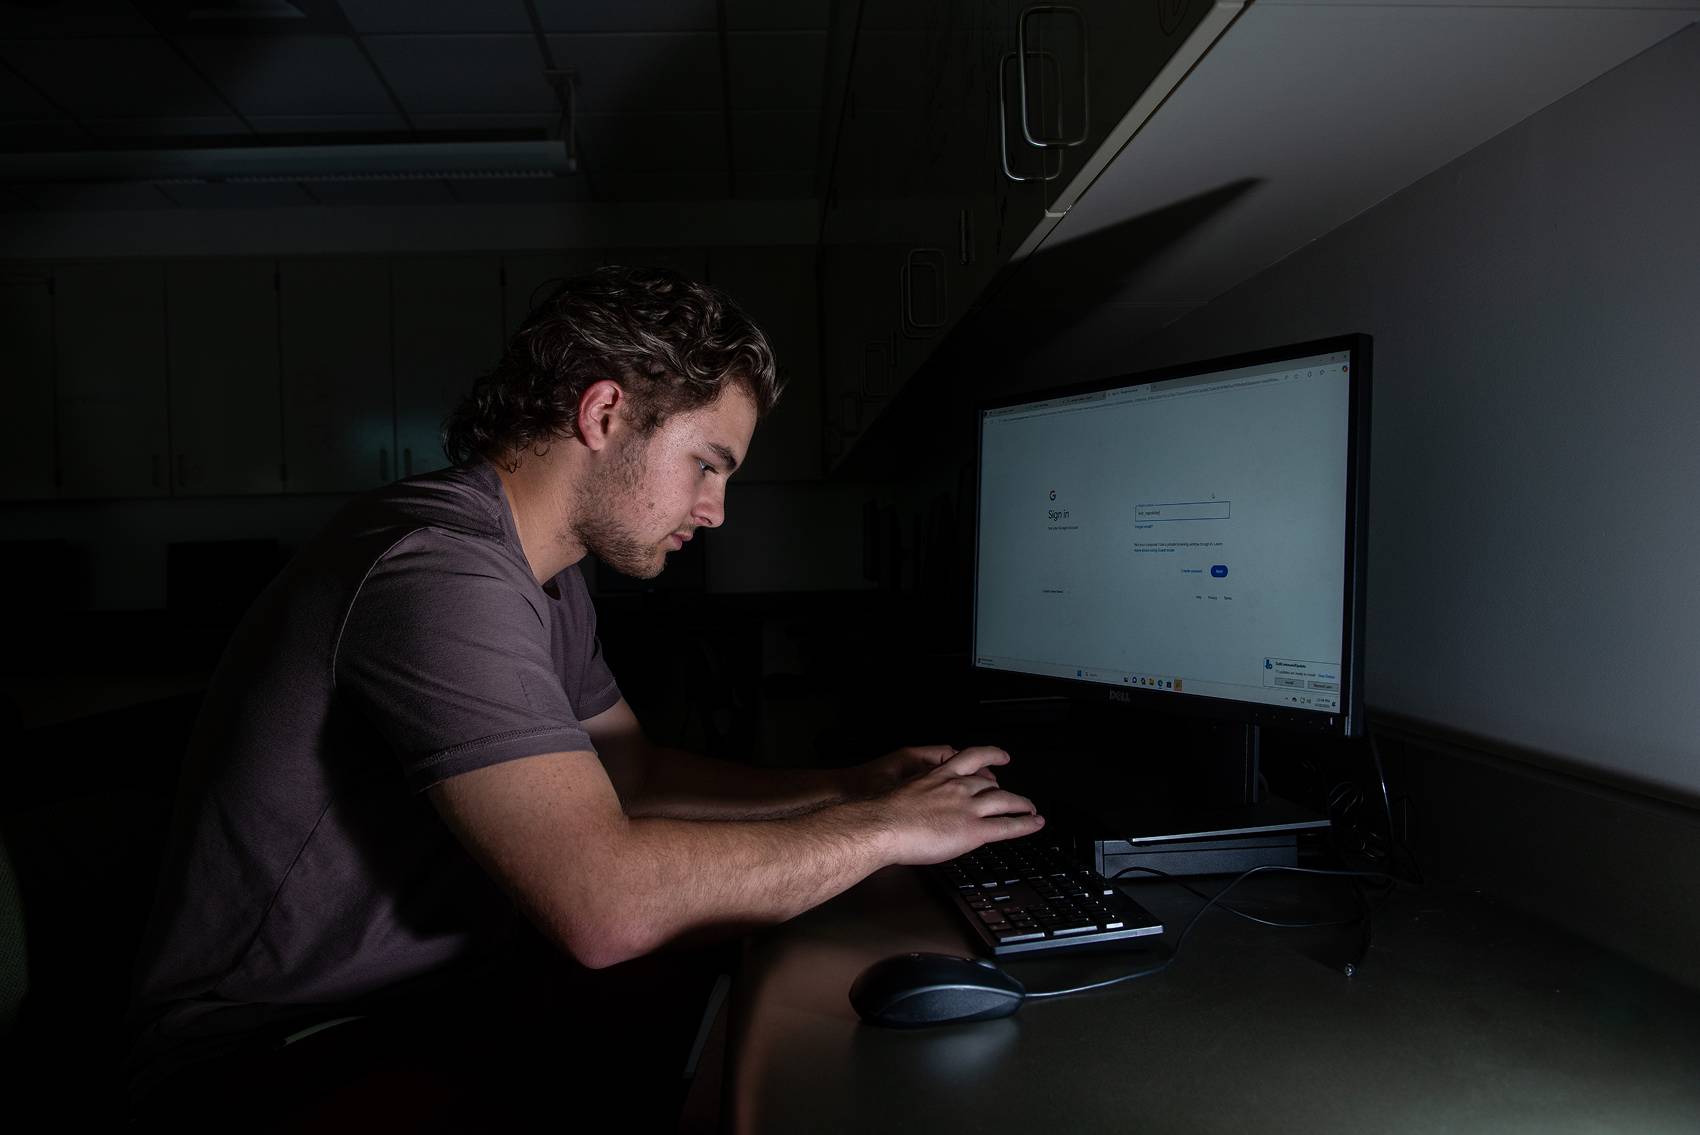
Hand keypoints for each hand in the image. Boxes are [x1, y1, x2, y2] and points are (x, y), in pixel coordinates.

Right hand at [863, 746, 1042, 865]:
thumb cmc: (884, 813)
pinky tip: (1035, 823)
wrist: (883, 825)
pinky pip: (1006, 825)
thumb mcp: (902, 792)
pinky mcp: (973, 829)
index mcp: (939, 775)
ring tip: (1031, 808)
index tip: (999, 756)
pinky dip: (1025, 824)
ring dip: (1022, 804)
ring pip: (1004, 800)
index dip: (990, 755)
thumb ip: (919, 795)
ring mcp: (968, 807)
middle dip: (1003, 789)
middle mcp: (958, 787)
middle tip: (1013, 795)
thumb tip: (921, 805)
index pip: (970, 758)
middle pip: (990, 782)